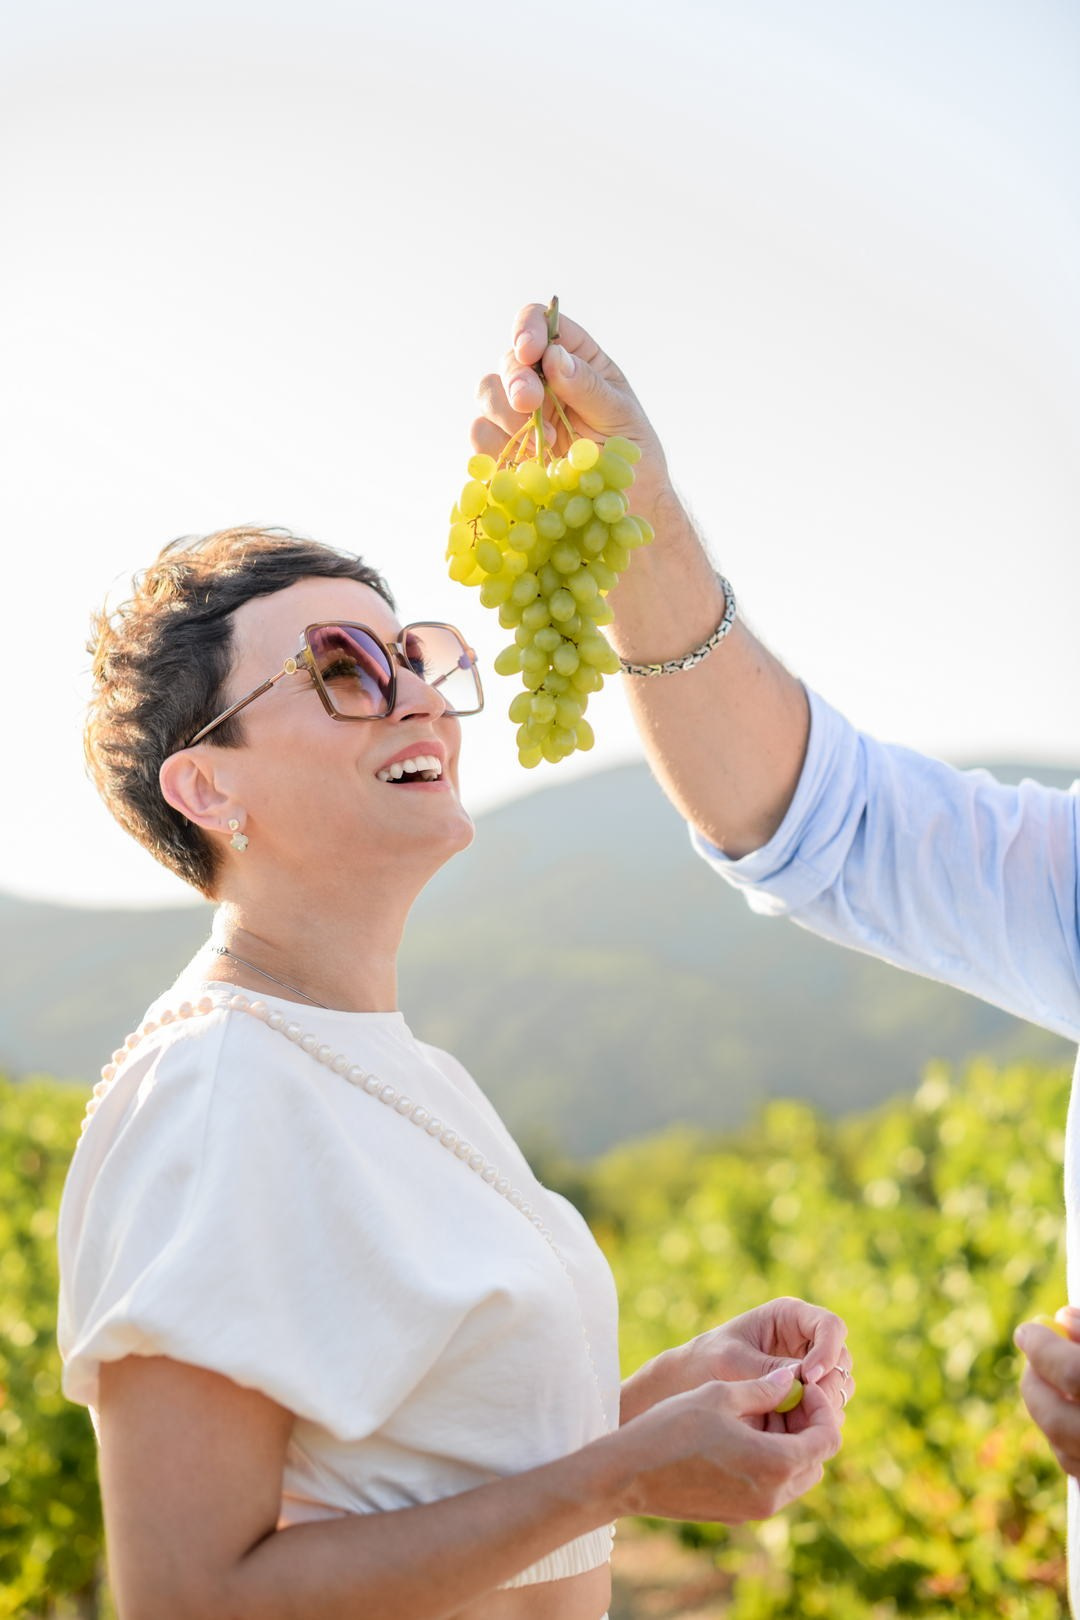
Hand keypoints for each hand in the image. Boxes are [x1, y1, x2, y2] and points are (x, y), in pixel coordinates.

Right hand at [471, 302, 674, 519]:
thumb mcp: (621, 418)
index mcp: (575, 360)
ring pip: (487, 393)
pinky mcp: (505, 450)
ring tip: (547, 444)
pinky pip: (481, 436)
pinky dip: (496, 445)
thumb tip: (553, 356)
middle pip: (509, 360)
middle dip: (516, 379)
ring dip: (506, 414)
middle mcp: (542, 382)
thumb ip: (588, 387)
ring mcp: (520, 416)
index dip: (528, 328)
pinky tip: (528, 464)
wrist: (626, 510)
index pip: (542, 324)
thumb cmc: (633, 458)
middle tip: (529, 403)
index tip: (529, 350)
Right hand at [612, 1366, 841, 1523]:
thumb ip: (764, 1388)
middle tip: (785, 1396)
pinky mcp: (737, 1514)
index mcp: (775, 1465)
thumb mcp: (719, 1395)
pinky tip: (743, 1434)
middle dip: (808, 1425)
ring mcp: (754, 1510)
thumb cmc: (672, 1429)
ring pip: (795, 1477)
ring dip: (790, 1444)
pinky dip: (771, 1461)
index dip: (823, 1408)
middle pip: (816, 1460)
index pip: (827, 1439)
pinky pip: (772, 1488)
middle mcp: (772, 1496)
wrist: (629, 1475)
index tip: (803, 1385)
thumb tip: (792, 1378)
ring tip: (761, 1412)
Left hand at [621, 1297, 852, 1433]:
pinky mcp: (805, 1395)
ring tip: (799, 1420)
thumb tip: (807, 1379)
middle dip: (830, 1382)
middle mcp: (804, 1339)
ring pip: (839, 1384)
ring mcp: (808, 1367)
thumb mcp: (732, 1362)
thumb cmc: (705, 1362)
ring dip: (827, 1403)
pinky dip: (818, 1418)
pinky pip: (827, 1406)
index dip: (828, 1351)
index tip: (810, 1378)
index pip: (830, 1326)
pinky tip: (795, 1430)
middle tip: (809, 1406)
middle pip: (841, 1357)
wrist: (689, 1386)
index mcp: (789, 1316)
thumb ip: (768, 1369)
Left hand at [1015, 1310, 1079, 1474]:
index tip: (1028, 1332)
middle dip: (1036, 1382)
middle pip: (1054, 1418)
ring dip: (1049, 1410)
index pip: (1071, 1372)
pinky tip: (1075, 1416)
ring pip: (1061, 1446)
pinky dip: (1067, 1441)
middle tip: (1035, 1360)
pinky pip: (1076, 1470)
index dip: (1043, 1348)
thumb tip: (1062, 1318)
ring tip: (1056, 1385)